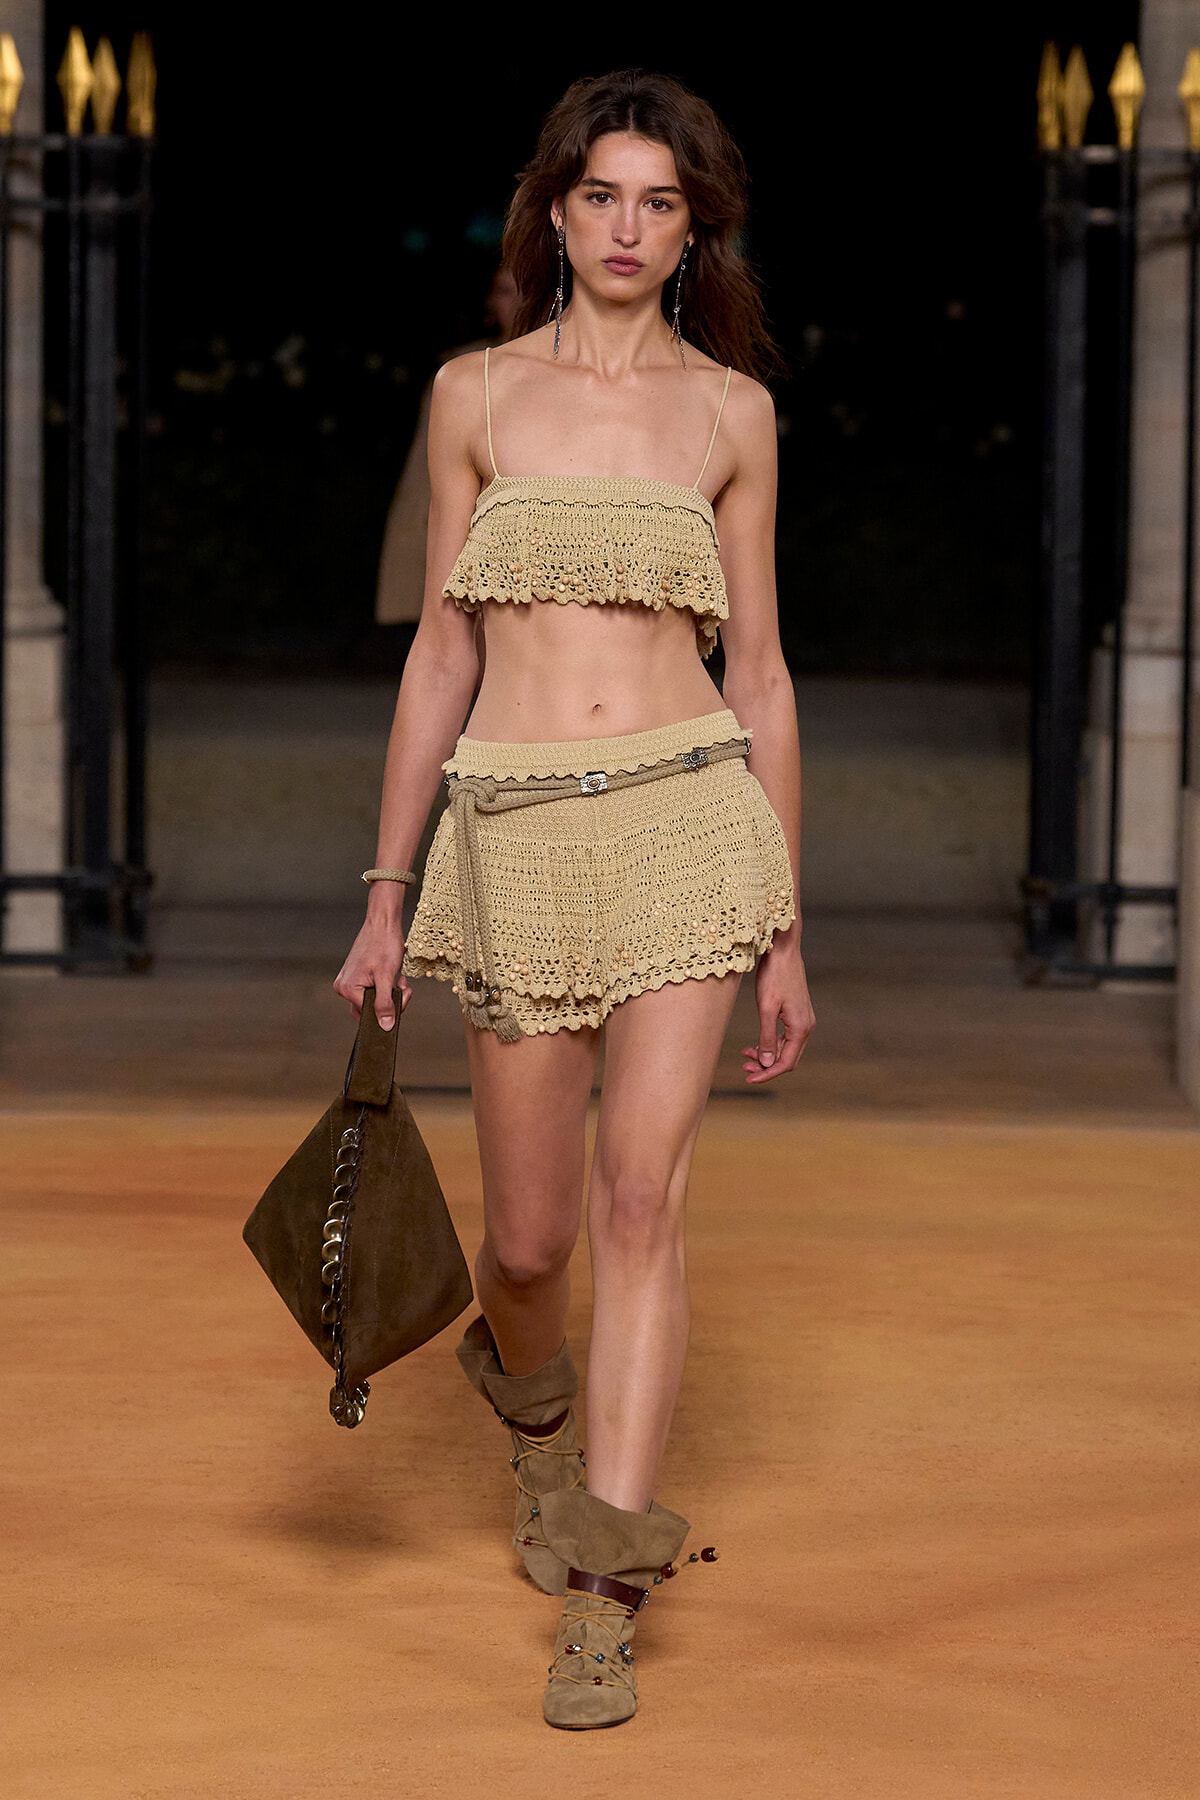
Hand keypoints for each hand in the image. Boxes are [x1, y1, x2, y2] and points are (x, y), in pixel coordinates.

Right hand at [333, 903, 411, 1030]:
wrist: (383, 922)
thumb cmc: (384, 944)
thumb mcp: (387, 977)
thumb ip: (385, 1003)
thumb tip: (385, 1026)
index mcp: (348, 989)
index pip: (369, 1015)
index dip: (390, 1009)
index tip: (402, 994)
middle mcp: (344, 987)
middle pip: (370, 1009)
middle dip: (391, 1000)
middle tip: (402, 985)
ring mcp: (349, 980)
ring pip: (374, 1000)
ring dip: (391, 992)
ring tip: (398, 977)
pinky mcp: (356, 975)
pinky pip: (372, 990)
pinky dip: (386, 985)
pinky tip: (394, 974)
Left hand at [741, 933, 813, 1083]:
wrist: (783, 951)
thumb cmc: (774, 976)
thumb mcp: (766, 1008)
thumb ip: (767, 1037)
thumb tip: (767, 1063)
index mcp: (801, 1028)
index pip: (785, 1063)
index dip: (767, 1074)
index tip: (749, 1079)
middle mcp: (806, 1027)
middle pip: (787, 1058)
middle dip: (766, 1066)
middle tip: (744, 1068)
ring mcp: (803, 1020)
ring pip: (785, 1048)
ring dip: (767, 1055)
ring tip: (745, 1056)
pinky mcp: (797, 1013)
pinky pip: (785, 1037)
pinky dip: (770, 1043)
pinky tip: (755, 1044)